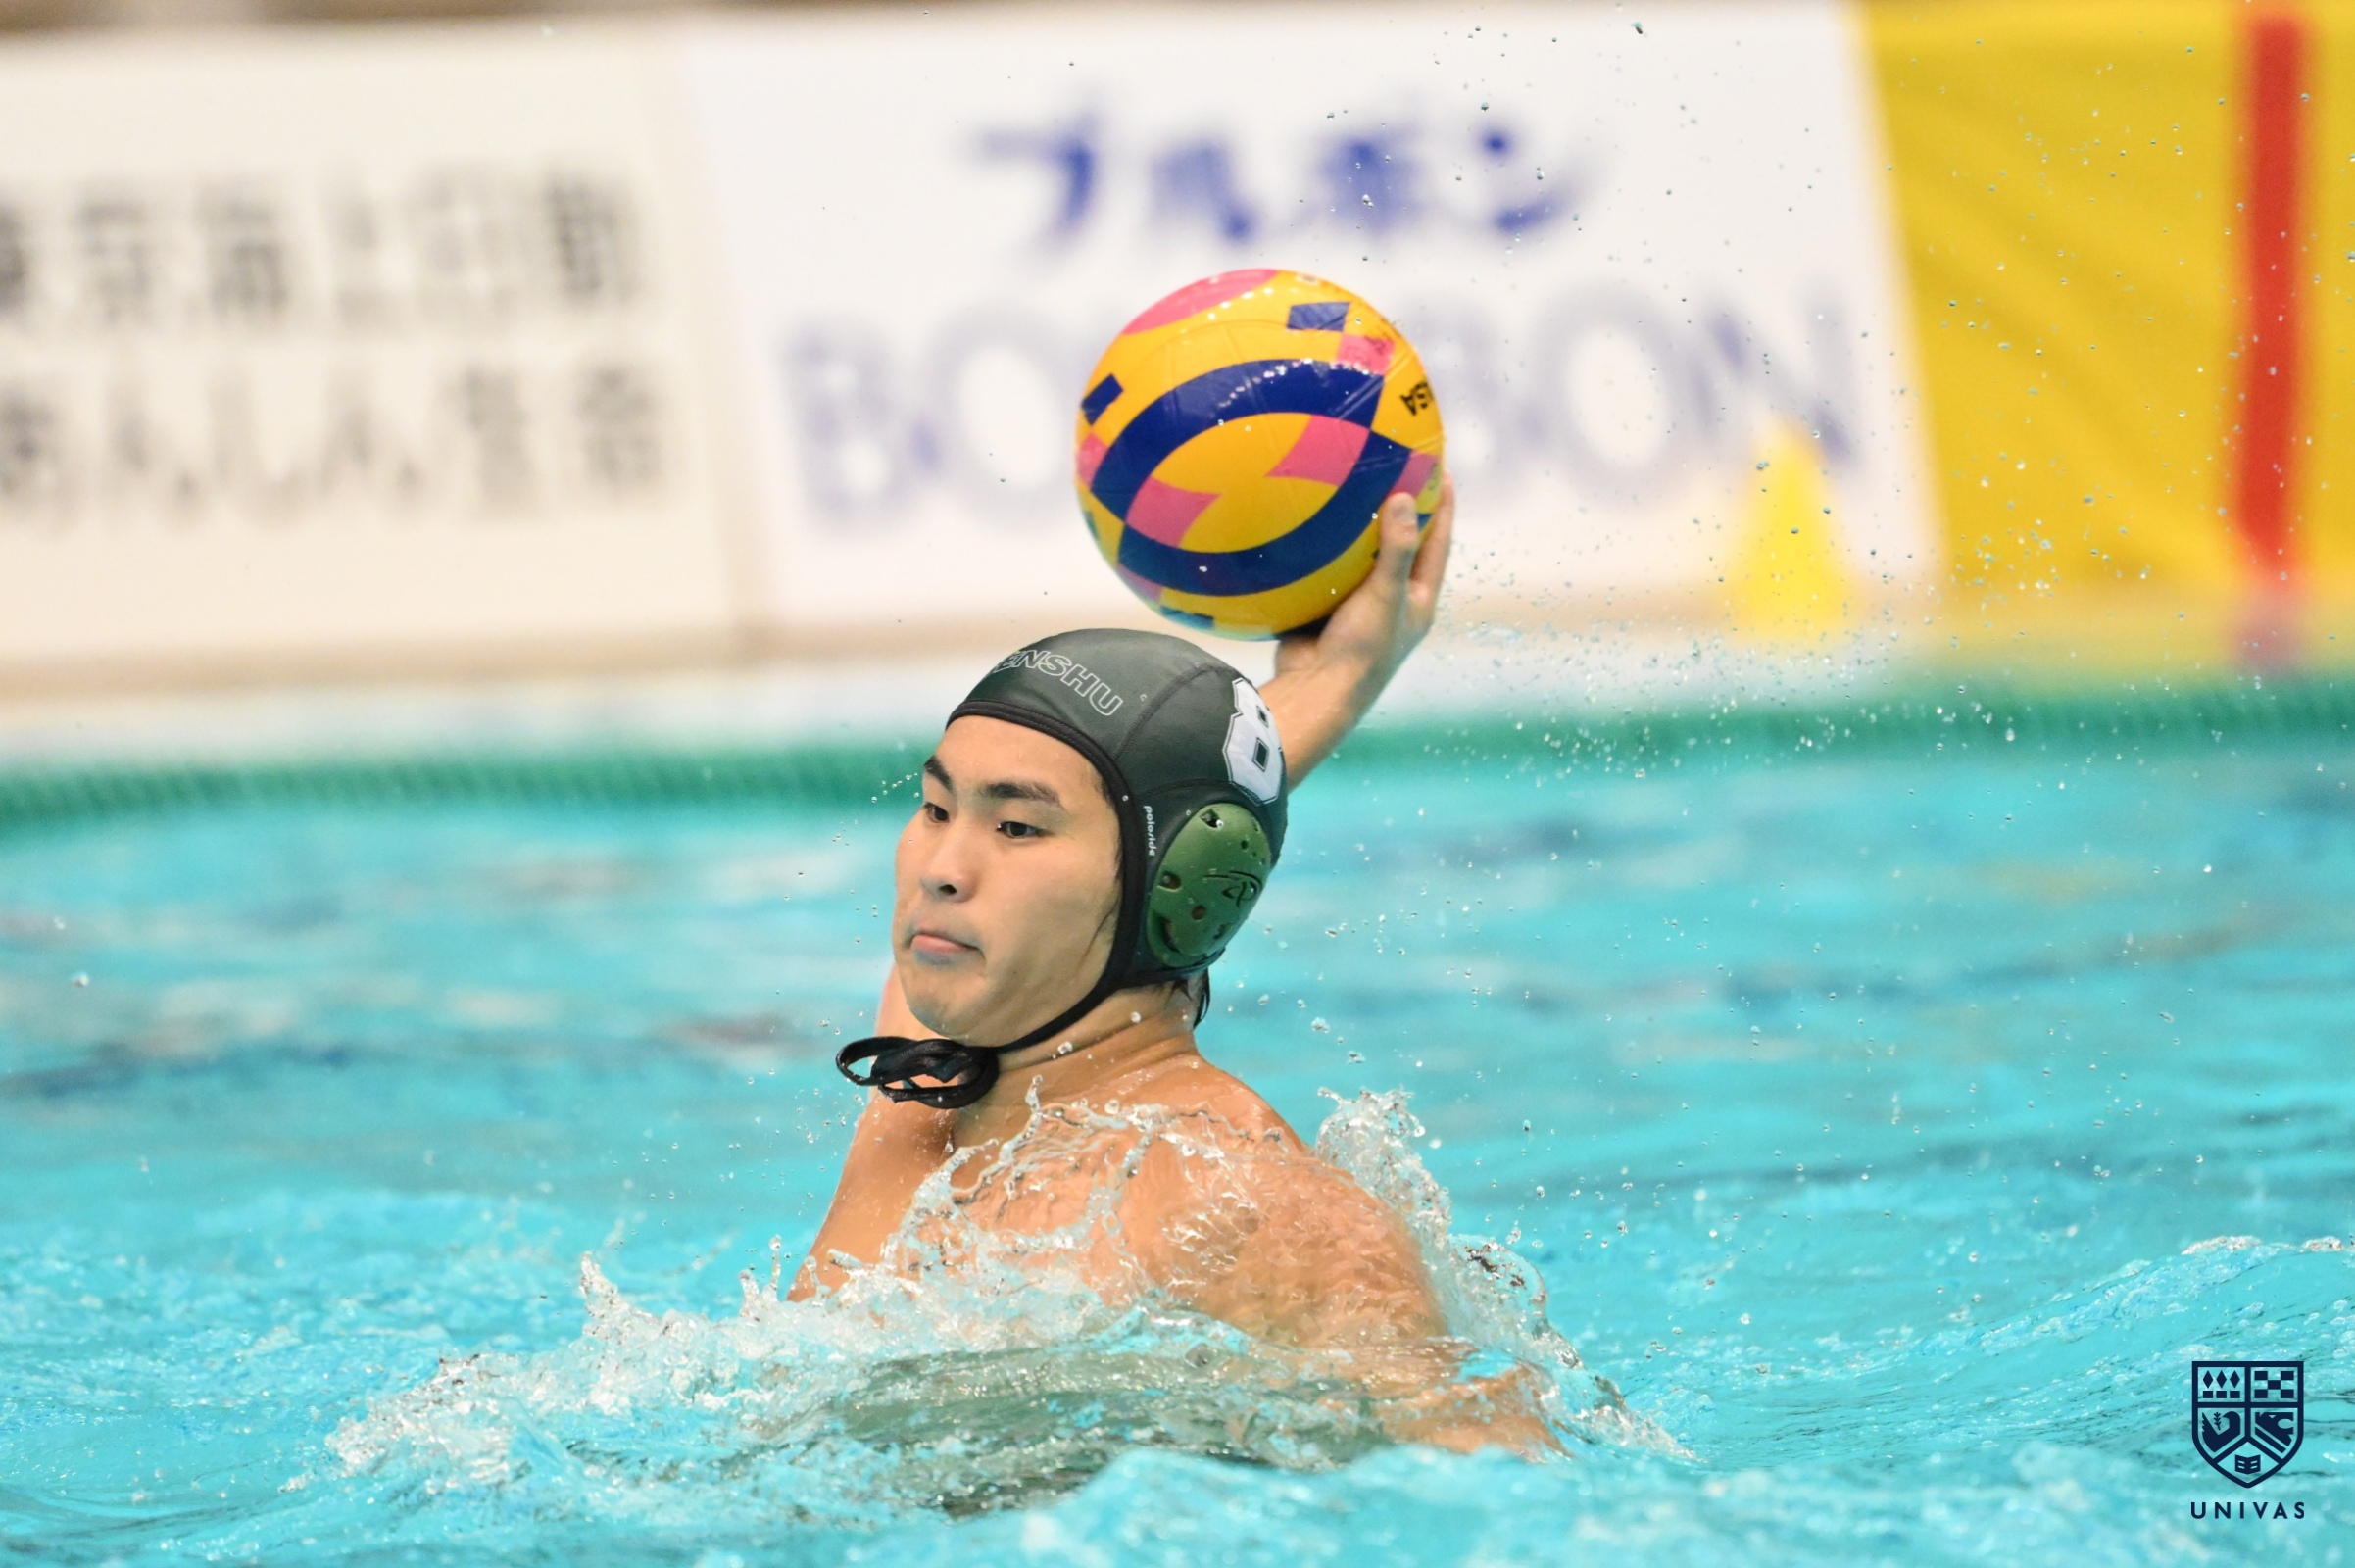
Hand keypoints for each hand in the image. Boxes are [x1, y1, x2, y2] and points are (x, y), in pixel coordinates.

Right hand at [1262, 474, 1453, 781]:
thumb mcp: (1385, 595)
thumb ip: (1397, 548)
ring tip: (1348, 485)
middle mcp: (1392, 602)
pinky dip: (1319, 548)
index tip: (1441, 467)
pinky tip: (1306, 520)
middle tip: (1394, 466)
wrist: (1315, 693)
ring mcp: (1357, 607)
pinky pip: (1324, 571)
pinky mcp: (1325, 610)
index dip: (1442, 505)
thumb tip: (1404, 497)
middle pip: (1401, 545)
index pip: (1438, 541)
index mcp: (1418, 600)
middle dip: (1400, 508)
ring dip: (1355, 528)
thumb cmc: (1362, 650)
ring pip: (1359, 558)